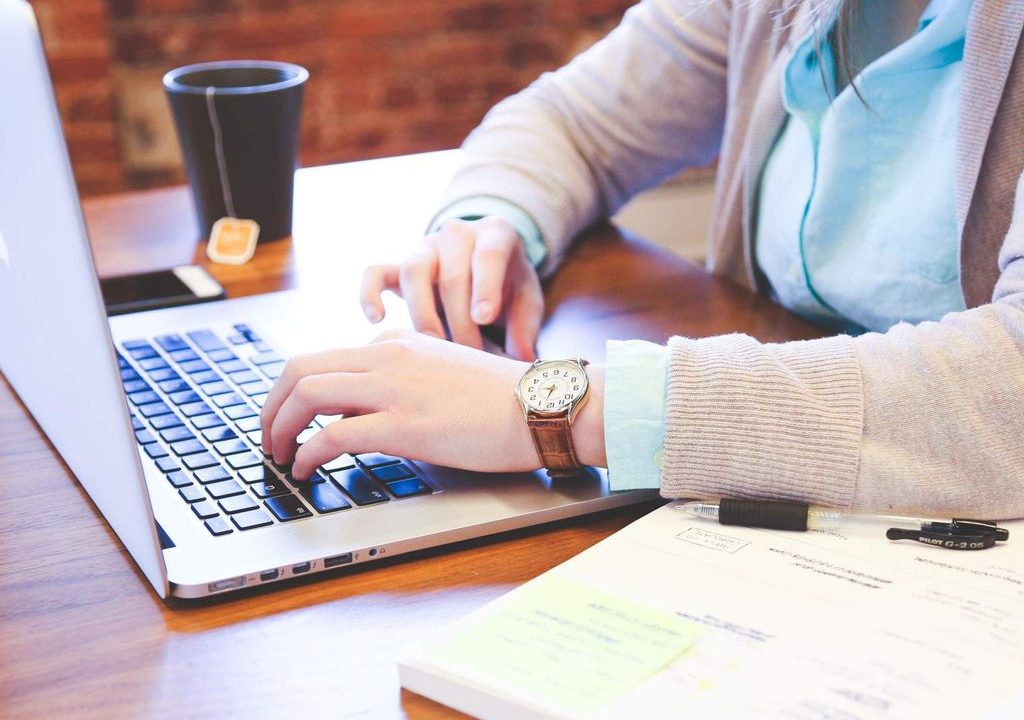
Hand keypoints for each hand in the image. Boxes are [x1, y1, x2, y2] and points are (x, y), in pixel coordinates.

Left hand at [260, 329, 605, 479]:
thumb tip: (367, 406)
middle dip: (272, 405)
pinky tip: (306, 470)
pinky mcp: (404, 425)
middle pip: (300, 368)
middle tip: (268, 436)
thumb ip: (404, 377)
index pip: (325, 359)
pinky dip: (307, 454)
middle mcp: (387, 356)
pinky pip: (332, 435)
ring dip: (279, 427)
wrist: (541, 405)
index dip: (294, 392)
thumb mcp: (443, 371)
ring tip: (278, 455)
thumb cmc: (502, 398)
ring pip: (307, 394)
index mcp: (397, 343)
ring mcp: (394, 388)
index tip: (289, 418)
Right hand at [359, 216, 543, 360]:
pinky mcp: (399, 266)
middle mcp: (457, 234)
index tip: (483, 318)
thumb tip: (522, 359)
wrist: (485, 265)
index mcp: (495, 234)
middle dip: (459, 320)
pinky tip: (376, 320)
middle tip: (469, 355)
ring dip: (423, 314)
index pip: (488, 255)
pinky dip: (370, 294)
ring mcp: (425, 248)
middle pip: (451, 275)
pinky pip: (375, 273)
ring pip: (413, 272)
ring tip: (434, 347)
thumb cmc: (509, 286)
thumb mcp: (527, 300)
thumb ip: (526, 326)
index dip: (485, 287)